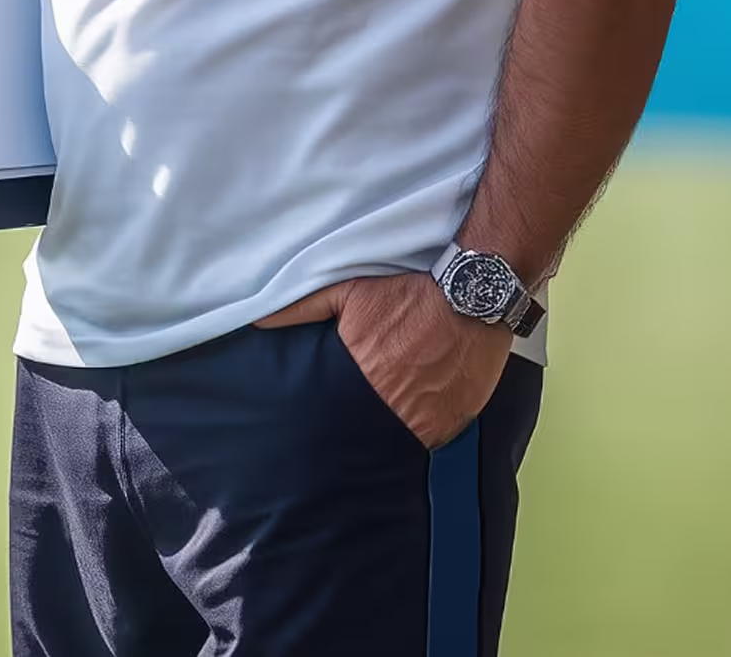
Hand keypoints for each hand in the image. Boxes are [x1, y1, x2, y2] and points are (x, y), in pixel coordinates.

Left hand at [256, 273, 509, 447]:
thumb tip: (258, 322)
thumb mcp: (348, 292)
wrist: (472, 294)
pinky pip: (434, 440)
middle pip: (369, 429)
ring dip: (393, 434)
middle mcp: (395, 401)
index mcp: (363, 373)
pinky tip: (417, 420)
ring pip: (402, 439)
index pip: (336, 413)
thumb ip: (301, 309)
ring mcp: (429, 415)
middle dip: (359, 430)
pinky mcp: (457, 418)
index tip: (321, 429)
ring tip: (386, 424)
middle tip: (352, 430)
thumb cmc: (408, 293)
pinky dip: (424, 433)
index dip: (330, 421)